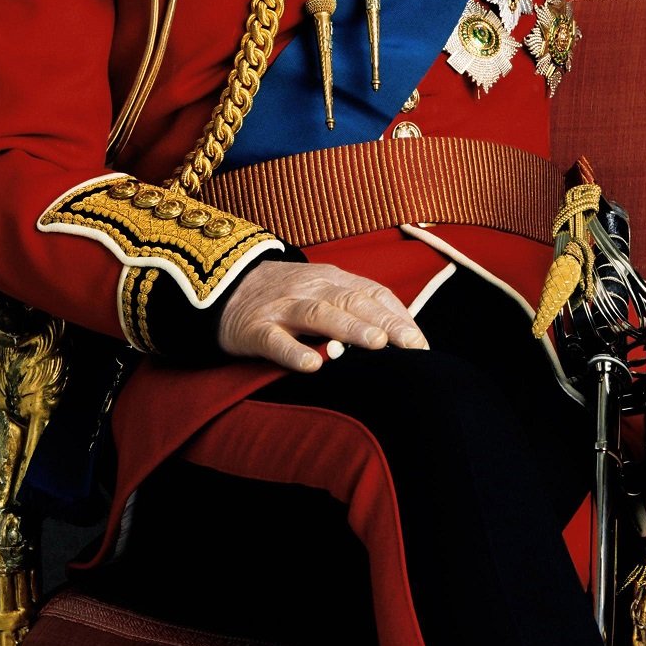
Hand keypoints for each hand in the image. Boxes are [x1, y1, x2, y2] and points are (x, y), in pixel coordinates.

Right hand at [216, 260, 427, 371]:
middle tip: (410, 345)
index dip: (399, 317)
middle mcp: (312, 288)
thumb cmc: (288, 297)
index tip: (421, 345)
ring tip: (376, 345)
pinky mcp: (255, 328)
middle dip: (384, 322)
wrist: (224, 284)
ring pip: (319, 314)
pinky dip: (293, 352)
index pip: (373, 295)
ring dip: (349, 329)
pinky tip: (312, 366)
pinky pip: (275, 341)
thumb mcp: (325, 292)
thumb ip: (358, 308)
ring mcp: (283, 307)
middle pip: (353, 302)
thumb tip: (407, 338)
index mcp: (334, 279)